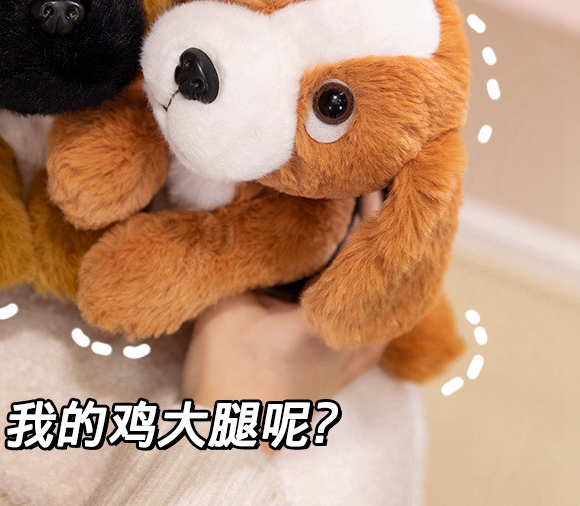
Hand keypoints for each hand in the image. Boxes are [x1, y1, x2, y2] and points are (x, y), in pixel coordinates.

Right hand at [182, 193, 385, 423]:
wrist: (230, 428)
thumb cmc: (227, 370)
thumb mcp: (230, 303)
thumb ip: (249, 257)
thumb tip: (261, 207)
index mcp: (331, 326)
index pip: (364, 259)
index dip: (371, 215)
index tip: (372, 180)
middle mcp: (357, 342)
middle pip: (381, 275)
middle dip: (376, 232)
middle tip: (369, 189)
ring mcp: (359, 356)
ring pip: (380, 295)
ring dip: (371, 258)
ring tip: (365, 215)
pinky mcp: (350, 362)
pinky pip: (371, 311)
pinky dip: (366, 282)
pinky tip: (352, 260)